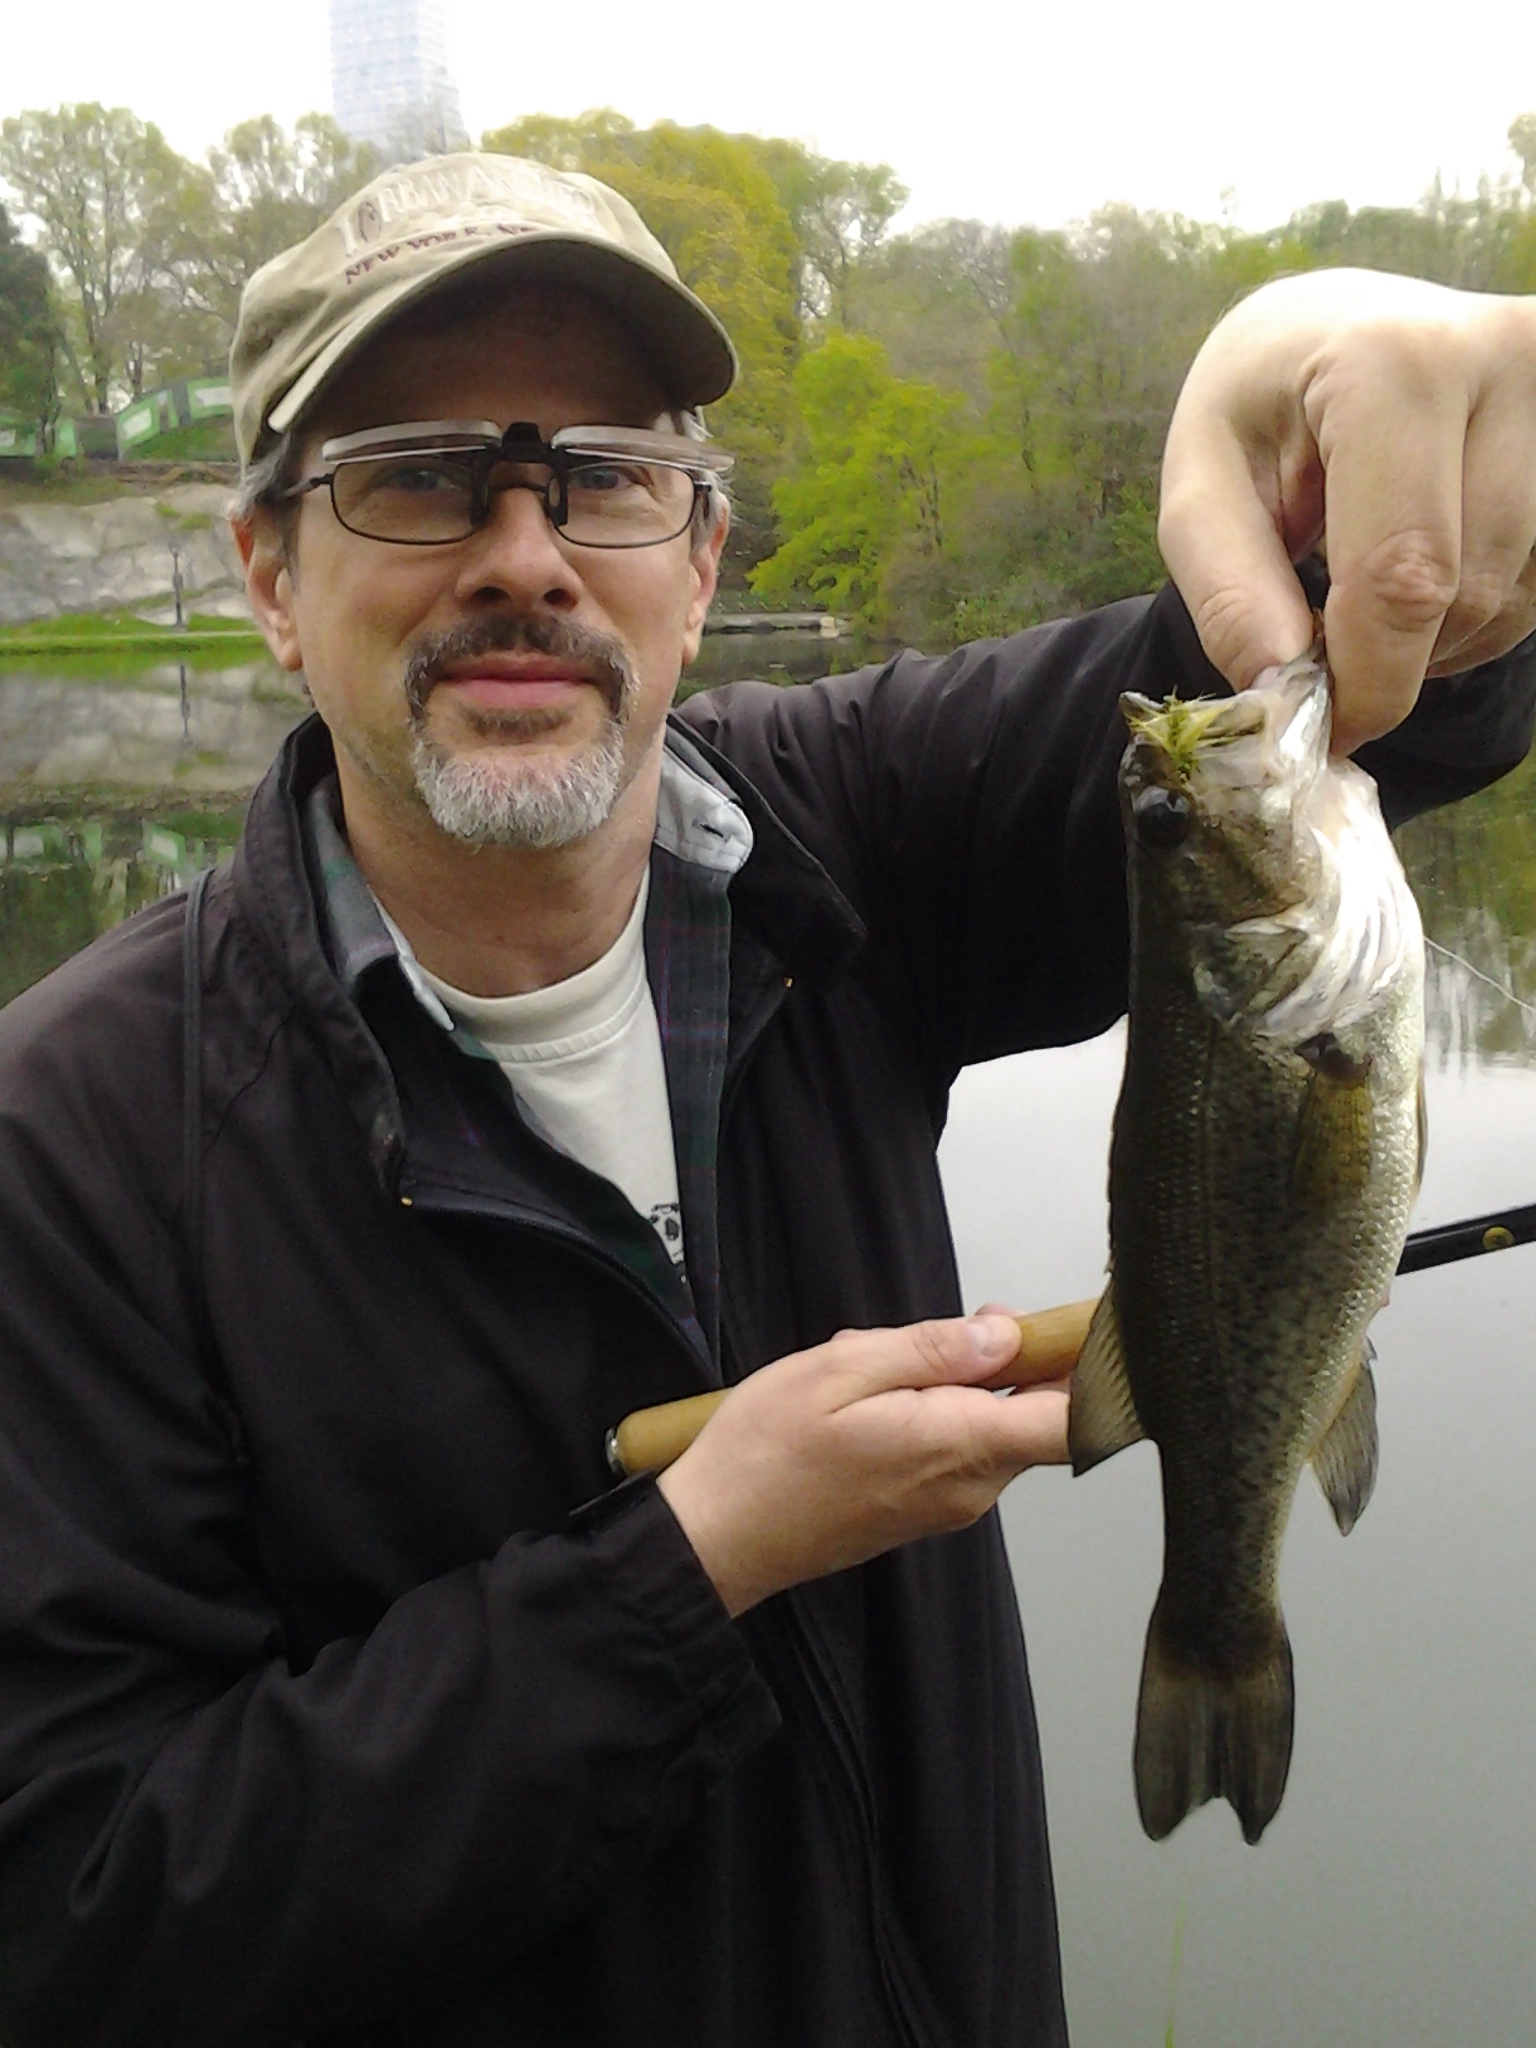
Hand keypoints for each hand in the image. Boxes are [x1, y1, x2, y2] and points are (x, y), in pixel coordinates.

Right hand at [655, 1311, 1069, 1616]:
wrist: (714, 1538)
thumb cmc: (764, 1454)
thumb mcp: (840, 1370)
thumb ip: (931, 1350)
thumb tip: (1005, 1336)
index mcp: (959, 1446)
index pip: (1071, 1419)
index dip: (1086, 1369)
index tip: (1066, 1326)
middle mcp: (970, 1487)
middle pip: (1031, 1412)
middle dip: (995, 1359)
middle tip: (929, 1332)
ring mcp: (948, 1505)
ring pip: (987, 1425)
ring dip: (948, 1385)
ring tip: (870, 1369)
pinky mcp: (922, 1512)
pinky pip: (955, 1449)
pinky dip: (928, 1414)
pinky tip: (863, 1404)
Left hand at [1159, 268, 1535, 753]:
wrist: (1336, 330)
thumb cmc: (1260, 408)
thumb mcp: (1199, 490)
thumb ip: (1230, 594)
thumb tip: (1280, 688)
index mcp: (1391, 361)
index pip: (1403, 567)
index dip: (1371, 678)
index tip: (1330, 728)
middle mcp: (1506, 353)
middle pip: (1469, 590)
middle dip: (1396, 663)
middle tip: (1330, 658)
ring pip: (1518, 596)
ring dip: (1440, 641)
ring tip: (1372, 593)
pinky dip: (1485, 613)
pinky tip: (1433, 576)